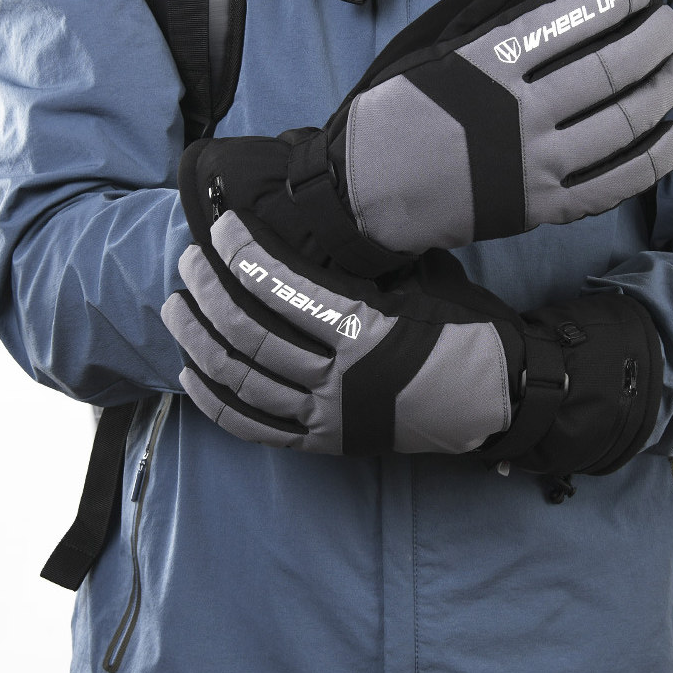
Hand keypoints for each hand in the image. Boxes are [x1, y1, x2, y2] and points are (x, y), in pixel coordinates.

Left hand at [162, 210, 662, 474]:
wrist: (497, 401)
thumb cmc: (465, 331)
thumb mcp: (425, 286)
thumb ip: (367, 270)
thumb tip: (315, 233)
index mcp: (368, 334)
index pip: (287, 291)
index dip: (246, 257)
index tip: (221, 230)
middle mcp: (341, 380)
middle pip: (254, 334)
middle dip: (211, 293)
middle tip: (187, 263)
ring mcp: (329, 416)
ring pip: (245, 381)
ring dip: (201, 342)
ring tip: (175, 308)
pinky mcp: (325, 443)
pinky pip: (256, 429)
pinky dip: (217, 403)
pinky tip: (191, 373)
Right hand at [179, 0, 672, 278]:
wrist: (364, 192)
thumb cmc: (390, 112)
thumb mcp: (422, 44)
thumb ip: (480, 9)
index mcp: (485, 65)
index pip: (569, 21)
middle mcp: (515, 113)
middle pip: (608, 71)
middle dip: (653, 40)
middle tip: (670, 24)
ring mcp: (531, 165)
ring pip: (620, 125)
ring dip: (662, 93)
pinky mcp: (539, 209)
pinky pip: (611, 185)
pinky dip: (652, 161)